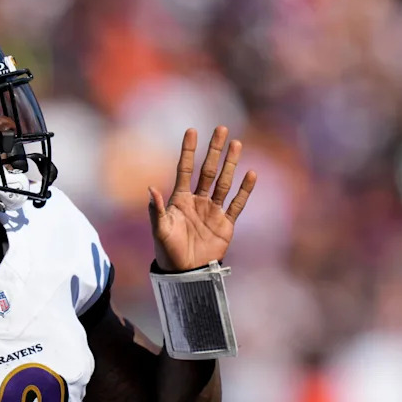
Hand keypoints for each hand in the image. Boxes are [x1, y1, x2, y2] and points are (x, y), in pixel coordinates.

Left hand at [149, 127, 255, 271]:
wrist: (185, 272)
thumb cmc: (168, 250)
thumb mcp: (160, 229)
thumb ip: (157, 210)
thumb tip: (151, 189)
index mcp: (180, 198)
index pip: (185, 168)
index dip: (188, 150)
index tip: (191, 130)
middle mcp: (198, 200)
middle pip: (208, 170)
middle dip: (214, 150)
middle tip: (221, 129)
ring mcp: (213, 210)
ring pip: (224, 182)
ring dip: (230, 164)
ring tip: (237, 144)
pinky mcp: (226, 223)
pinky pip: (237, 204)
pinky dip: (244, 190)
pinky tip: (251, 174)